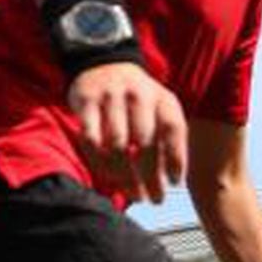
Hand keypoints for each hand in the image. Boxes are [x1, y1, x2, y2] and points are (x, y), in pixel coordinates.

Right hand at [67, 62, 185, 204]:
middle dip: (151, 176)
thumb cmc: (139, 97)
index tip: (175, 183)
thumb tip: (172, 179)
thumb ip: (168, 136)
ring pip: (117, 145)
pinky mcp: (86, 103)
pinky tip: (109, 176)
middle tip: (155, 199)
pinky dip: (99, 162)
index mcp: (161, 98)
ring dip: (125, 175)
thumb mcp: (160, 107)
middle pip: (145, 142)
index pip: (173, 129)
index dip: (176, 158)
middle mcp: (138, 96)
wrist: (104, 62)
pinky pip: (91, 139)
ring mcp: (110, 98)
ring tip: (134, 194)